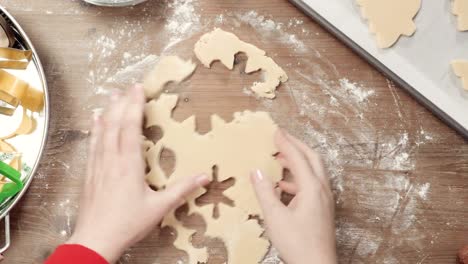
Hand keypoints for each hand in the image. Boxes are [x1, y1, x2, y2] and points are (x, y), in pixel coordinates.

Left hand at [67, 84, 209, 262]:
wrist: (95, 240)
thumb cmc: (127, 223)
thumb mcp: (159, 207)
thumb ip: (182, 189)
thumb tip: (205, 177)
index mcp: (128, 164)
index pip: (131, 127)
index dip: (134, 106)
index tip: (138, 90)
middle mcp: (111, 159)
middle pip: (115, 124)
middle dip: (122, 103)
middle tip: (127, 87)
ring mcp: (98, 165)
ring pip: (102, 132)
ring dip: (107, 112)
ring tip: (111, 96)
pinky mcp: (90, 173)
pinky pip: (92, 144)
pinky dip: (94, 130)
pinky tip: (95, 122)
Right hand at [251, 130, 336, 263]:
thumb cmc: (298, 243)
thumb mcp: (275, 217)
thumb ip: (265, 192)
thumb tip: (256, 171)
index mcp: (312, 188)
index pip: (298, 157)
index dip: (286, 143)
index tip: (276, 131)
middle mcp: (322, 190)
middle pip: (312, 158)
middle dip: (297, 145)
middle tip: (282, 137)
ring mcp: (324, 199)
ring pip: (313, 171)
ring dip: (298, 161)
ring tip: (280, 158)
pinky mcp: (322, 209)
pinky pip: (311, 185)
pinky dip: (297, 178)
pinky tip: (283, 186)